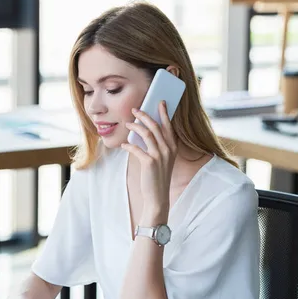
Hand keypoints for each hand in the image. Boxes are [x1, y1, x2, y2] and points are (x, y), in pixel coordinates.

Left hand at [122, 102, 176, 218]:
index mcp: (173, 147)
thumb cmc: (157, 176)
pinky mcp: (149, 162)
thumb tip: (143, 132)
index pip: (168, 125)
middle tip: (135, 109)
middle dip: (144, 115)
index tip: (159, 102)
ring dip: (135, 126)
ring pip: (146, 133)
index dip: (164, 112)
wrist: (158, 196)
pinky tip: (124, 145)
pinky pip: (136, 148)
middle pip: (155, 126)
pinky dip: (128, 145)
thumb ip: (157, 146)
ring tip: (127, 124)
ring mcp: (160, 155)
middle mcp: (168, 149)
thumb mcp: (162, 159)